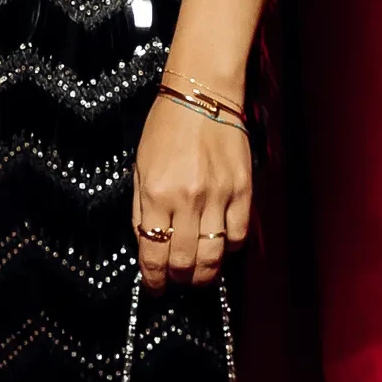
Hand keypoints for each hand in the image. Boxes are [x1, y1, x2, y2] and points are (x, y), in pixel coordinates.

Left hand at [130, 88, 251, 288]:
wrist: (202, 94)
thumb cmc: (166, 127)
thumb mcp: (140, 167)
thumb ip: (141, 208)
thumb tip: (147, 244)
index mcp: (155, 193)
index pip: (153, 252)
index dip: (153, 279)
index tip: (154, 287)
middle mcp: (186, 199)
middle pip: (183, 261)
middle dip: (177, 279)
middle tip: (176, 281)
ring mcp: (217, 196)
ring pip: (213, 256)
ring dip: (204, 273)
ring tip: (198, 274)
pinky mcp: (242, 190)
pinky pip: (238, 235)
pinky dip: (229, 249)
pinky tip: (221, 247)